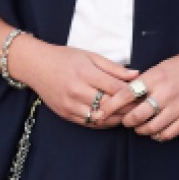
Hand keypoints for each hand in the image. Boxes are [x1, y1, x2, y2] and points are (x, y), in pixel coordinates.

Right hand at [9, 36, 139, 125]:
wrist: (35, 65)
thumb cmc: (65, 57)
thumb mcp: (90, 56)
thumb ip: (114, 68)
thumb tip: (136, 75)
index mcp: (86, 74)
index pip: (116, 89)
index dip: (132, 94)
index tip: (143, 94)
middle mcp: (77, 91)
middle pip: (110, 106)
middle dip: (128, 108)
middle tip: (141, 108)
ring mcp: (70, 104)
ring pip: (100, 119)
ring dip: (117, 119)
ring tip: (129, 115)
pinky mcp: (65, 114)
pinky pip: (89, 123)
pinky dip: (103, 123)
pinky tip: (112, 119)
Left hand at [97, 39, 178, 140]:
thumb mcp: (159, 68)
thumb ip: (142, 82)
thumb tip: (120, 96)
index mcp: (155, 78)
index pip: (126, 94)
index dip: (111, 106)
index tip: (101, 113)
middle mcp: (166, 93)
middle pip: (136, 116)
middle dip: (126, 122)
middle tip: (125, 121)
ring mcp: (178, 107)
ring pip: (151, 128)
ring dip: (140, 131)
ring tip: (139, 127)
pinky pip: (167, 134)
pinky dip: (157, 136)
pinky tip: (155, 131)